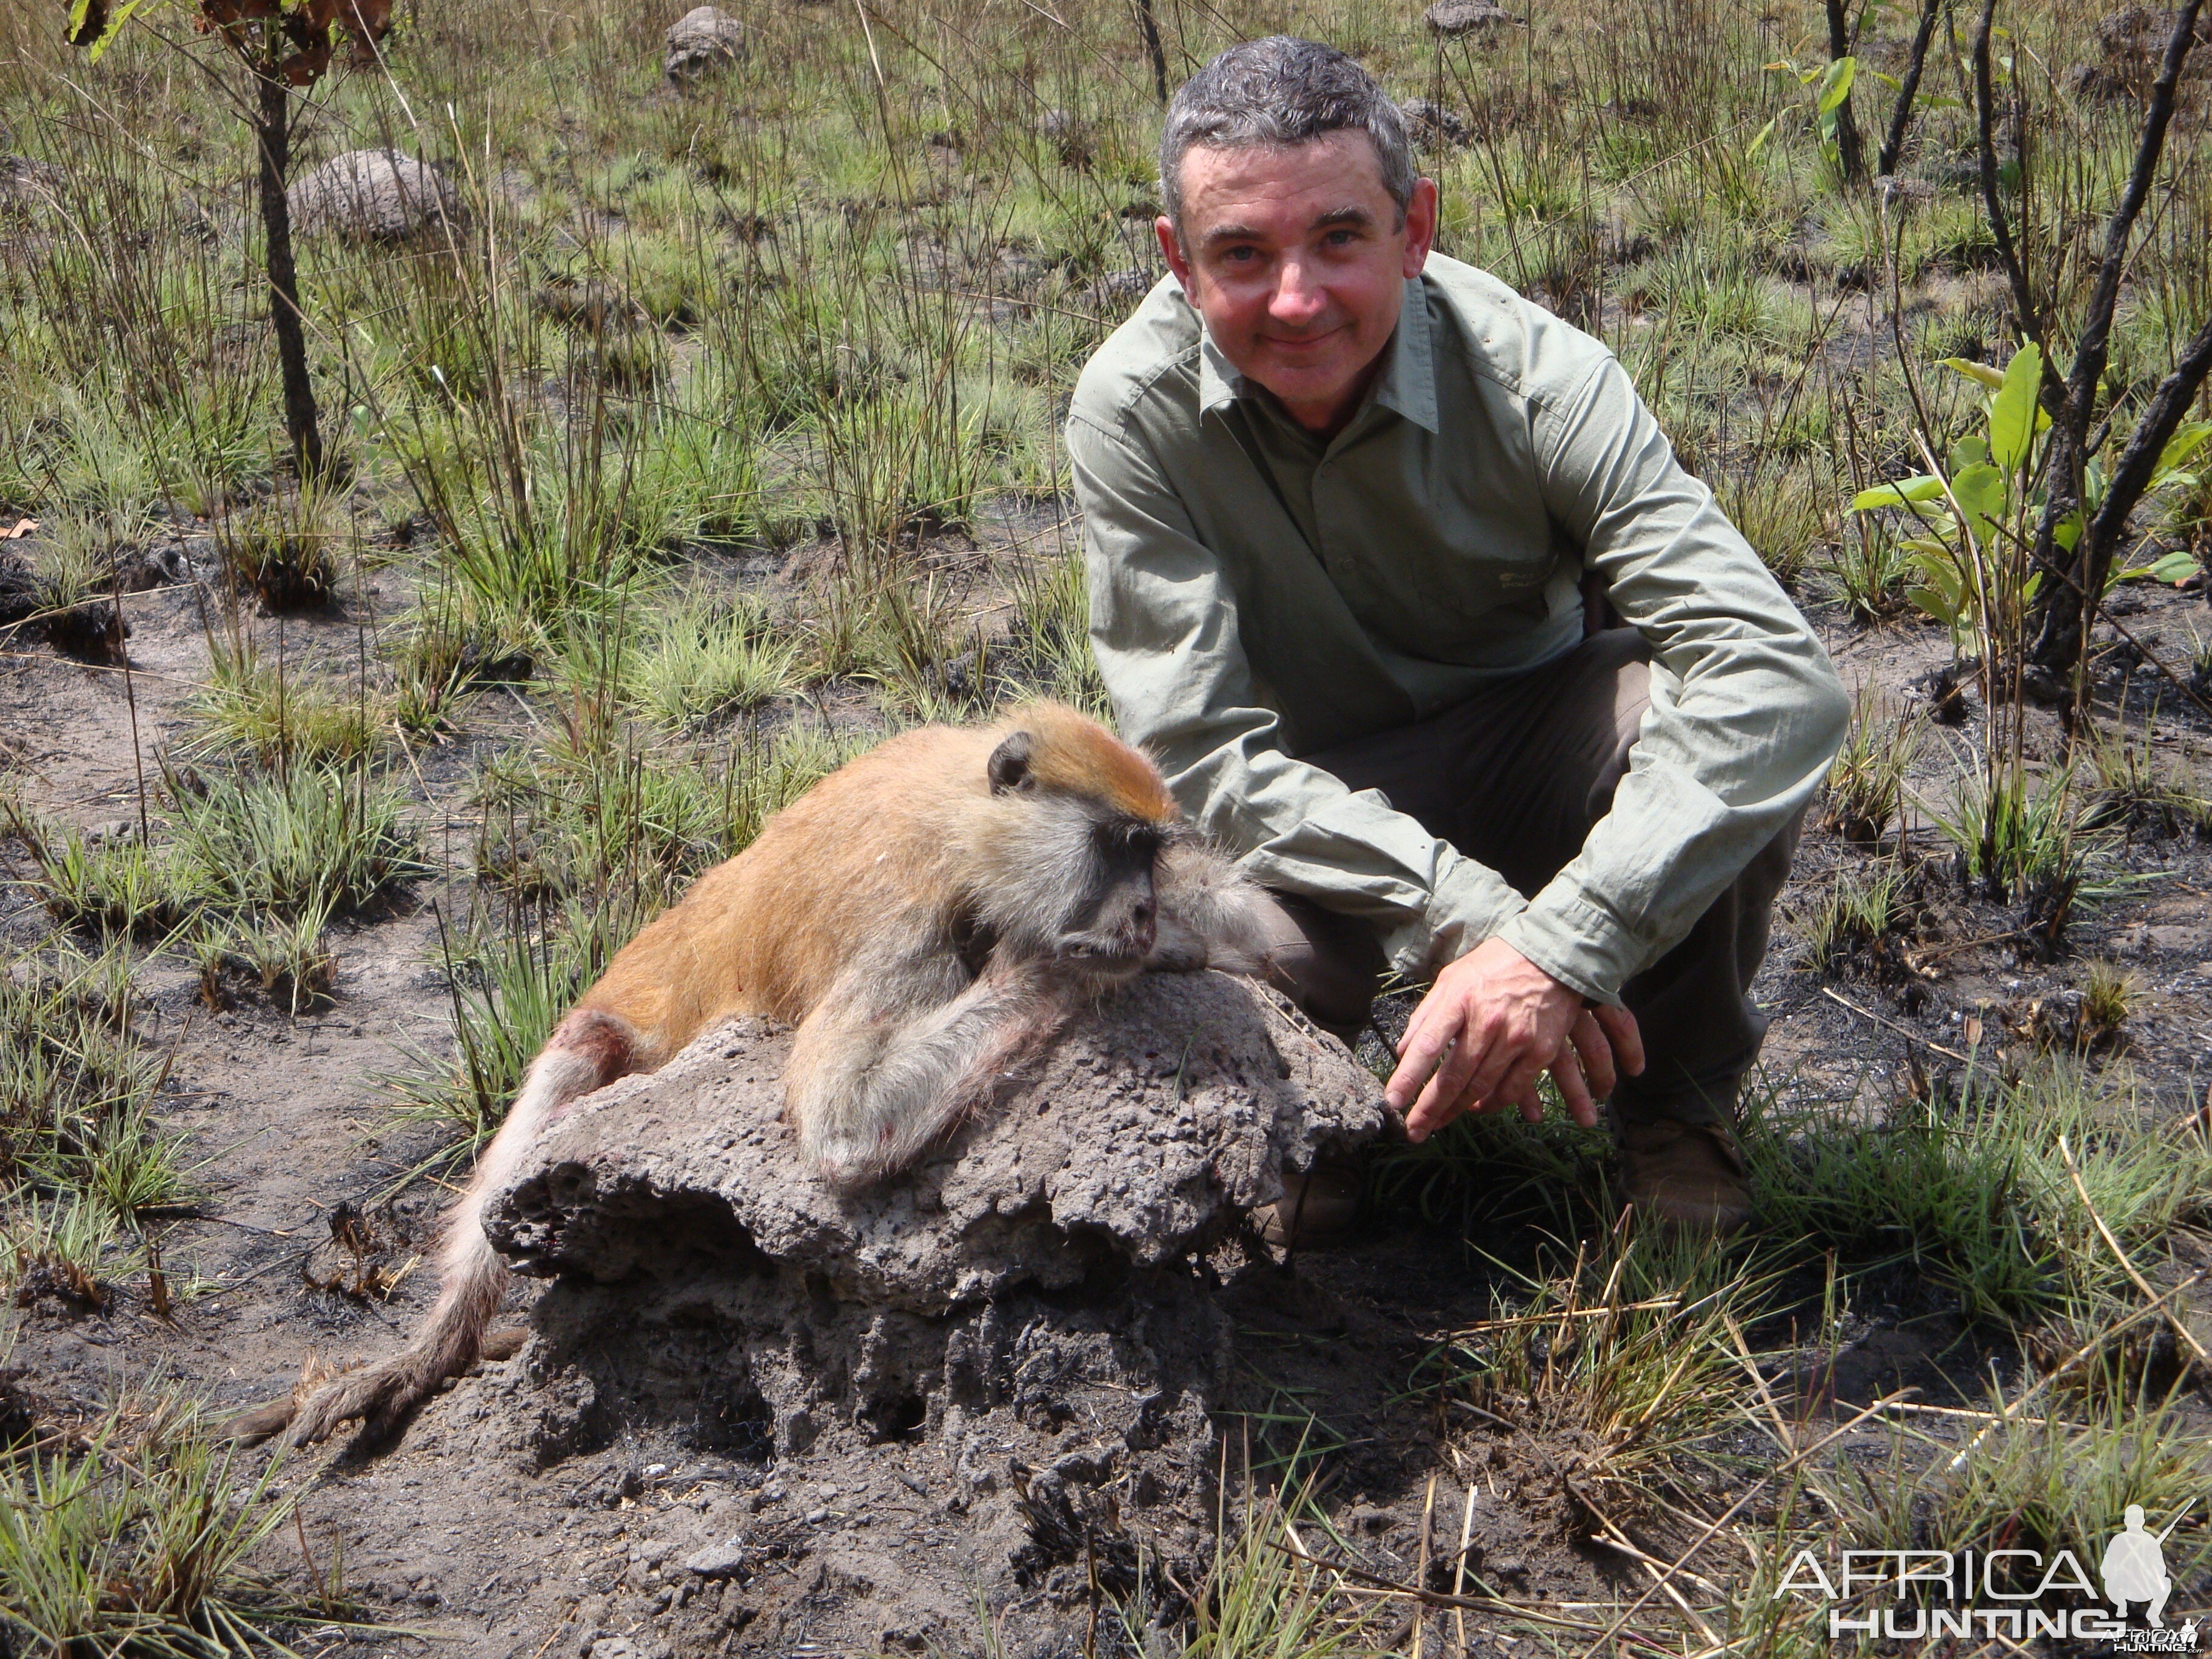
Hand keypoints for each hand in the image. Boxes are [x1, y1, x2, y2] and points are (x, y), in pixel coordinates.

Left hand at [1383, 938, 1643, 1140]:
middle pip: (1453, 1076)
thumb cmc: (1494, 966)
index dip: (1408, 1078)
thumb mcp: (1452, 978)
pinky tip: (1478, 1109)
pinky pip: (1513, 1089)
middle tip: (1413, 1131)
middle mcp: (1487, 1021)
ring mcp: (1516, 1038)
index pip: (1427, 1046)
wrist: (1552, 956)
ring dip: (1457, 1111)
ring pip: (1481, 1088)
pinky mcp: (1541, 1051)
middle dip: (1429, 1109)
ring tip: (1438, 1123)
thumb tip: (1403, 1052)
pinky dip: (1493, 1104)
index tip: (1392, 1103)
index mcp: (1459, 999)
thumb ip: (1426, 1015)